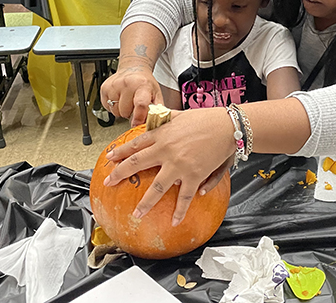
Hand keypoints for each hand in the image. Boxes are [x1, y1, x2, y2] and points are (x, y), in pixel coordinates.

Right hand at [100, 65, 163, 125]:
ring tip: (127, 101)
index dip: (139, 117)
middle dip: (130, 112)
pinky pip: (107, 107)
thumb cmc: (144, 82)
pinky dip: (113, 106)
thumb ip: (157, 110)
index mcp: (142, 85)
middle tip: (134, 105)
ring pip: (115, 111)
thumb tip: (155, 123)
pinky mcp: (104, 88)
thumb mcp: (156, 94)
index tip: (137, 124)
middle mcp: (127, 84)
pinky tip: (119, 98)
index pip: (140, 104)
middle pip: (125, 111)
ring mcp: (114, 85)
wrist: (133, 68)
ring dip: (121, 110)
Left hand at [103, 107, 235, 224]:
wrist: (227, 126)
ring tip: (136, 214)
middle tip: (108, 183)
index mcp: (161, 134)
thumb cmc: (206, 118)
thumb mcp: (180, 114)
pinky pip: (184, 197)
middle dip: (119, 174)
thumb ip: (165, 116)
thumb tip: (154, 114)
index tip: (110, 158)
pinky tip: (174, 221)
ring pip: (157, 188)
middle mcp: (165, 150)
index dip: (120, 152)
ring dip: (145, 203)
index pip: (135, 144)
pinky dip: (180, 210)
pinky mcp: (194, 175)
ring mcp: (178, 165)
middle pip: (136, 164)